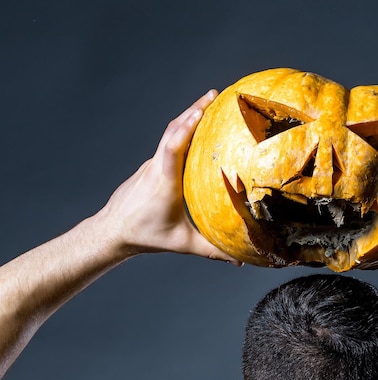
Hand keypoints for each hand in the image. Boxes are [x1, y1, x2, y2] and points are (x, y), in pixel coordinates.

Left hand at [98, 90, 240, 261]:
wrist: (112, 231)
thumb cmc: (146, 236)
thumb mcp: (182, 244)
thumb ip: (212, 251)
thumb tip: (239, 261)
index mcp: (164, 181)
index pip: (174, 146)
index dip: (187, 126)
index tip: (203, 109)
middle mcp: (155, 167)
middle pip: (173, 130)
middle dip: (194, 110)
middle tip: (215, 95)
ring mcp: (151, 164)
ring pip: (169, 134)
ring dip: (187, 117)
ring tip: (208, 104)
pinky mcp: (150, 167)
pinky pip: (167, 143)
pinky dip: (181, 131)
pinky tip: (195, 130)